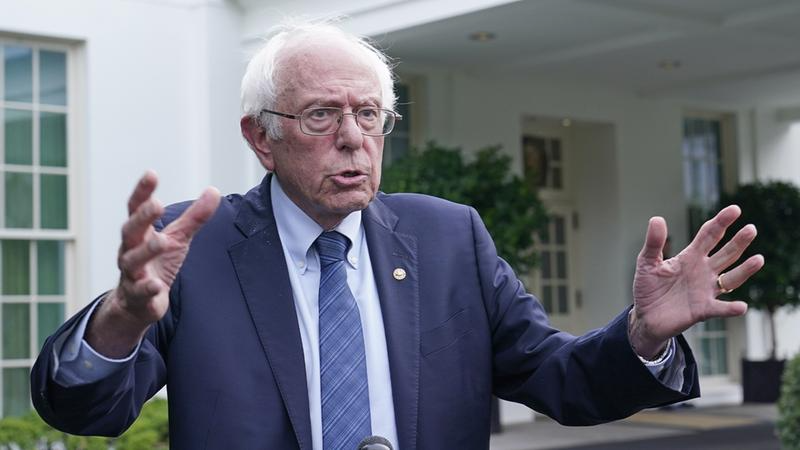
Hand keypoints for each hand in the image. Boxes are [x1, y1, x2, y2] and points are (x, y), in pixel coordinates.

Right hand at [86, 171, 220, 356]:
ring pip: (133, 261)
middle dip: (142, 218)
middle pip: (131, 231)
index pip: (136, 208)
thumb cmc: (157, 263)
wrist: (137, 303)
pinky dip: (147, 288)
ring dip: (147, 250)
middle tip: (157, 204)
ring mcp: (131, 274)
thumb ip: (194, 217)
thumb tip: (214, 190)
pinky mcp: (137, 296)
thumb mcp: (178, 238)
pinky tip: (156, 285)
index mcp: (140, 233)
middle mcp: (130, 250)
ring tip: (162, 241)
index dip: (142, 191)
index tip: (151, 174)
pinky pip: (140, 292)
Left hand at [629, 205, 763, 358]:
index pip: (710, 235)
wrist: (645, 316)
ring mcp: (705, 290)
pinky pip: (720, 308)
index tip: (735, 210)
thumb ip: (654, 243)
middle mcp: (703, 271)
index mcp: (690, 256)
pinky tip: (741, 306)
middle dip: (738, 242)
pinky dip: (730, 308)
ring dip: (745, 270)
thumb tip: (657, 219)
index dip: (721, 222)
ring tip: (758, 259)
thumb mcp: (647, 262)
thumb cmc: (648, 287)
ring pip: (731, 278)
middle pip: (726, 253)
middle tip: (751, 229)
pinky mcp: (702, 310)